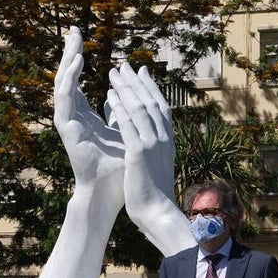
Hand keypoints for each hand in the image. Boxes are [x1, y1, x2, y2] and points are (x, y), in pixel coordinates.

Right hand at [54, 26, 124, 206]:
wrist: (109, 192)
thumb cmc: (117, 168)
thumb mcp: (122, 132)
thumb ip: (118, 113)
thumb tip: (120, 95)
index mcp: (85, 117)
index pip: (78, 81)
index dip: (78, 59)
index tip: (81, 38)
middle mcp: (74, 117)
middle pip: (68, 78)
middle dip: (71, 53)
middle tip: (75, 30)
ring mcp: (68, 122)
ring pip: (63, 85)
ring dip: (68, 61)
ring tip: (75, 40)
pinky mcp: (67, 128)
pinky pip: (66, 98)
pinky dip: (71, 79)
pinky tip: (77, 62)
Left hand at [107, 63, 192, 255]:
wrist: (157, 211)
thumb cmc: (153, 193)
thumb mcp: (152, 164)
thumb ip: (147, 147)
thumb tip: (139, 136)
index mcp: (167, 141)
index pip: (161, 108)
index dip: (151, 88)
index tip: (141, 74)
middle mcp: (163, 138)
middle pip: (151, 102)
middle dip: (136, 83)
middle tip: (124, 66)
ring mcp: (153, 144)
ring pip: (140, 109)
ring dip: (126, 89)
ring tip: (113, 74)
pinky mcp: (140, 153)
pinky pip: (129, 125)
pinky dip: (120, 108)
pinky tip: (109, 96)